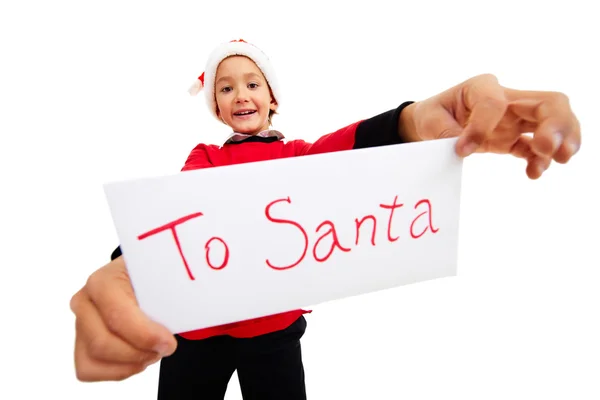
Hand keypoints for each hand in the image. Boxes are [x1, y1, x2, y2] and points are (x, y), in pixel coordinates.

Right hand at [70, 256, 176, 380]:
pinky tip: (139, 356)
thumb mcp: (163, 277)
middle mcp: (85, 301)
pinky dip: (119, 370)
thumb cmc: (152, 279)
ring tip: (153, 349)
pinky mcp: (80, 344)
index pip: (118, 316)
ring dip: (131, 362)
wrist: (141, 280)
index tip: (168, 341)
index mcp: (103, 280)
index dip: (145, 335)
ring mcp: (79, 323)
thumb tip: (191, 302)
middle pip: (103, 344)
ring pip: (96, 359)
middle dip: (139, 352)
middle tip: (165, 347)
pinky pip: (90, 370)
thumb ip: (173, 290)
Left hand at [402, 74, 580, 178]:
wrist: (432, 123)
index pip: (495, 102)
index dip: (482, 127)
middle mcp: (506, 99)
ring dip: (562, 140)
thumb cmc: (433, 115)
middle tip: (548, 147)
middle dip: (556, 124)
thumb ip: (444, 131)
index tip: (463, 149)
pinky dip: (540, 160)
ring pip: (553, 122)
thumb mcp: (429, 120)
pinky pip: (535, 147)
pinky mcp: (514, 138)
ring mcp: (515, 119)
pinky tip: (533, 173)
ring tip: (560, 159)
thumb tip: (464, 147)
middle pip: (548, 102)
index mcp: (481, 87)